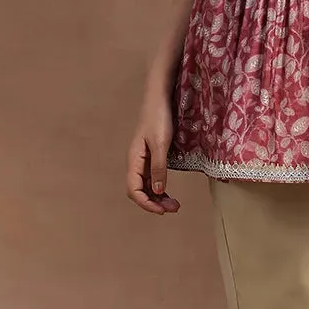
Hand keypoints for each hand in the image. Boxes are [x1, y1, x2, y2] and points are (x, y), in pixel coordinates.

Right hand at [126, 94, 180, 214]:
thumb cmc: (158, 118)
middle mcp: (136, 162)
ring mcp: (143, 159)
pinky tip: (168, 191)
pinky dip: (160, 187)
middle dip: (154, 203)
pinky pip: (152, 177)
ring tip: (174, 204)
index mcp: (134, 160)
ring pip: (146, 185)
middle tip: (174, 208)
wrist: (159, 98)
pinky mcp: (151, 155)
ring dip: (158, 197)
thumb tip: (158, 191)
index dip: (146, 203)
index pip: (133, 189)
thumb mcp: (161, 144)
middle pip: (139, 190)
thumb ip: (158, 168)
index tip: (162, 210)